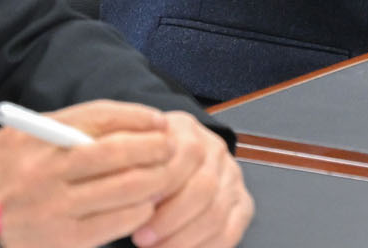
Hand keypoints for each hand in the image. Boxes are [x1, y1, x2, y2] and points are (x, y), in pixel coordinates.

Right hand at [0, 101, 179, 247]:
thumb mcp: (20, 135)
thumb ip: (65, 127)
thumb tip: (122, 125)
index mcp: (38, 137)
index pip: (101, 117)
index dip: (137, 117)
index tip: (158, 121)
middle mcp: (47, 170)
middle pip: (119, 153)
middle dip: (154, 148)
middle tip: (170, 147)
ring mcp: (55, 208)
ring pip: (123, 189)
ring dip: (153, 181)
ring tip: (164, 176)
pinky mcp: (62, 240)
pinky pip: (113, 224)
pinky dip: (136, 212)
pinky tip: (143, 206)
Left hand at [133, 112, 252, 247]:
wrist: (164, 164)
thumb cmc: (140, 163)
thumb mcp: (130, 150)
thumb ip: (129, 162)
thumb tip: (126, 188)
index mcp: (187, 130)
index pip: (186, 154)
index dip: (161, 184)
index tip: (134, 208)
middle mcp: (215, 151)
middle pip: (204, 187)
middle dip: (170, 219)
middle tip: (141, 239)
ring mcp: (232, 178)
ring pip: (216, 214)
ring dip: (183, 239)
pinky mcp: (242, 205)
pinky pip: (229, 232)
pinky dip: (204, 247)